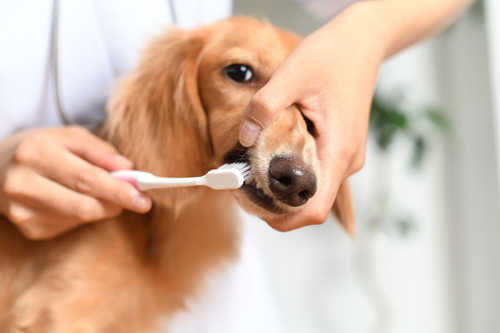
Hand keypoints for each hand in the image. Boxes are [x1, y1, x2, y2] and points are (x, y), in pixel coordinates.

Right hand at [0, 126, 151, 239]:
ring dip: (103, 207)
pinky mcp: (29, 228)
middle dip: (117, 203)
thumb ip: (100, 151)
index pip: (86, 178)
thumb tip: (129, 170)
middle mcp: (24, 184)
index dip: (119, 190)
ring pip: (82, 218)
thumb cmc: (40, 148)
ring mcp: (23, 211)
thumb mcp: (68, 136)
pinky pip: (73, 225)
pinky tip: (74, 199)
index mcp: (35, 153)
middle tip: (137, 199)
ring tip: (101, 192)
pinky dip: (84, 214)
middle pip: (85, 206)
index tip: (144, 197)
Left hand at [239, 4, 385, 229]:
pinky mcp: (342, 148)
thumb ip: (265, 107)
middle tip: (246, 183)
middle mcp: (347, 160)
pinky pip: (318, 171)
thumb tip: (244, 138)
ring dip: (285, 185)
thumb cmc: (333, 56)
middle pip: (311, 202)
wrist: (362, 43)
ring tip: (258, 164)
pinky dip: (296, 170)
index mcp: (338, 150)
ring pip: (314, 187)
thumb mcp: (292, 74)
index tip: (256, 210)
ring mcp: (347, 155)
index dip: (285, 219)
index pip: (315, 208)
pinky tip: (278, 150)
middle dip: (278, 202)